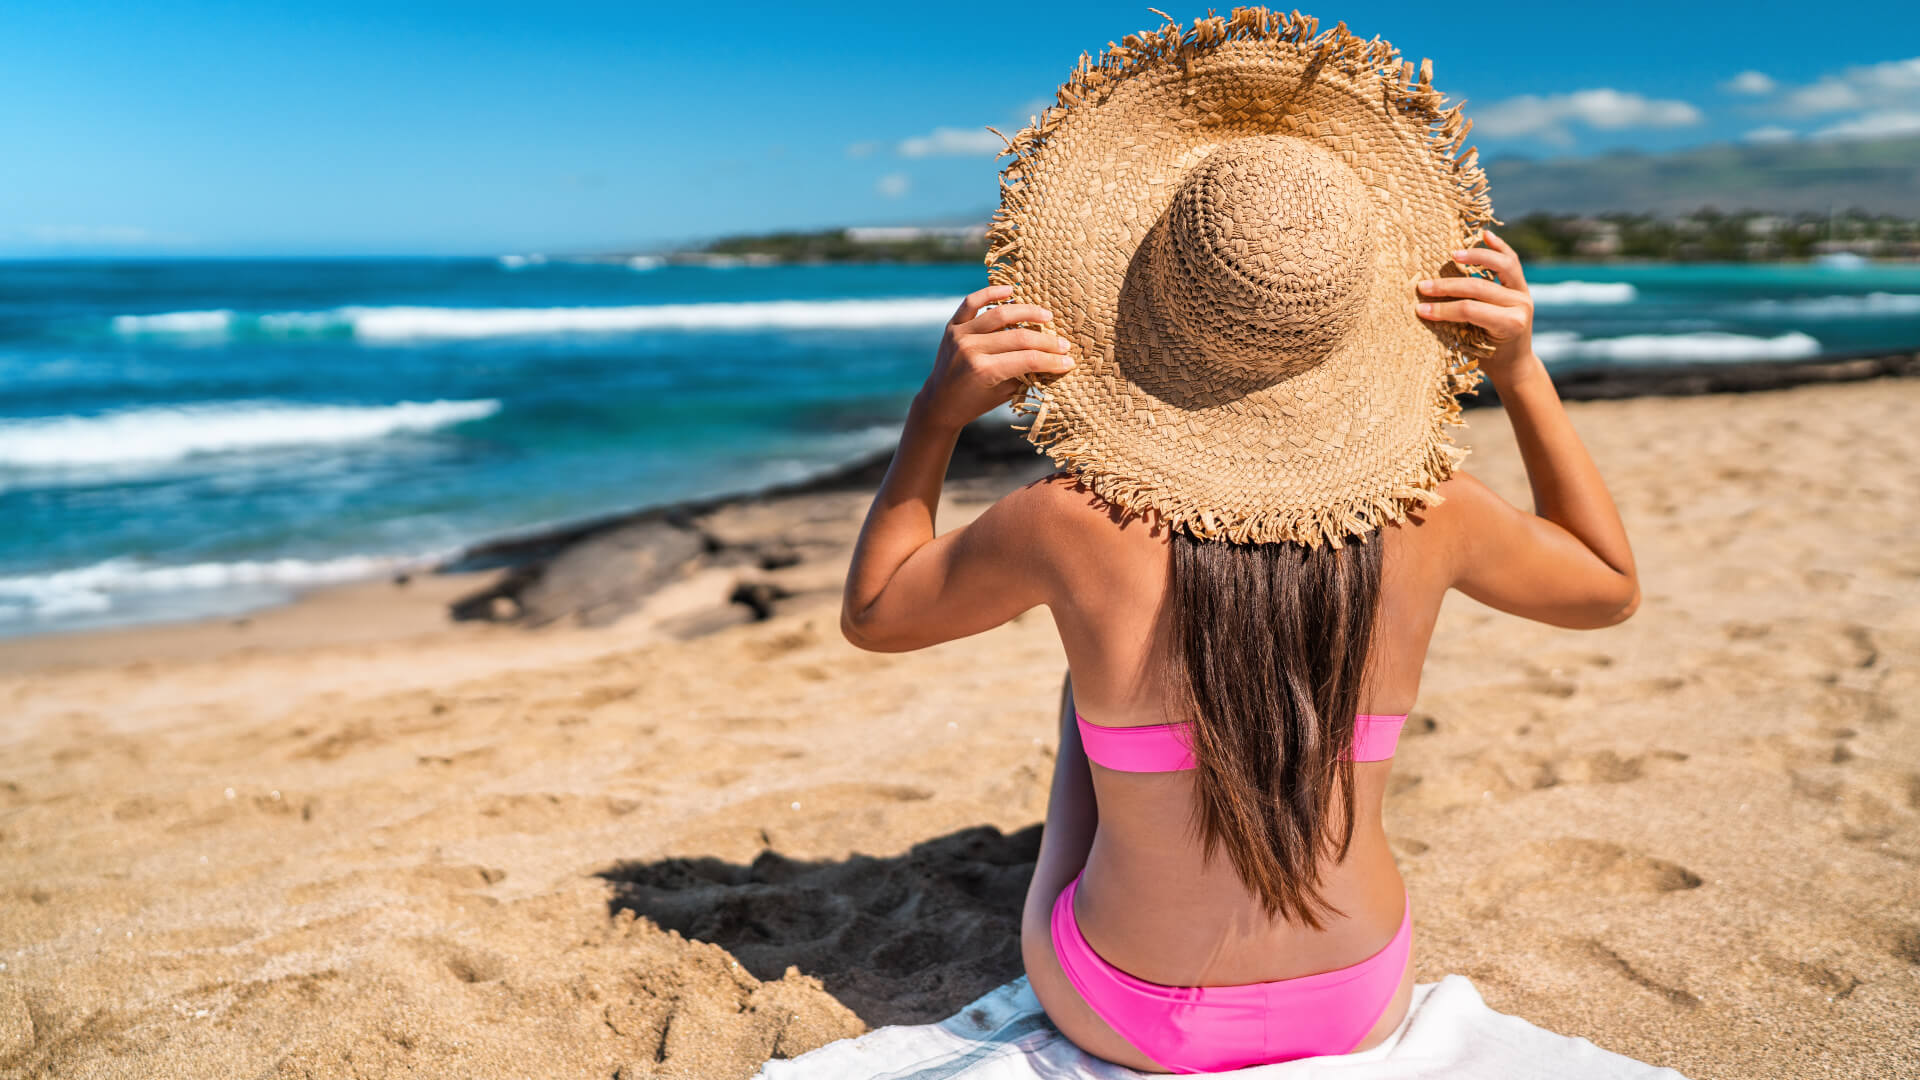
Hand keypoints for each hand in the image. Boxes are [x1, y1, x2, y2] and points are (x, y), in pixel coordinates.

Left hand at [918, 284, 1073, 430]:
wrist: (938, 403)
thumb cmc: (974, 403)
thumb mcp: (1002, 395)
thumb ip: (1025, 375)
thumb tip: (1054, 360)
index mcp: (983, 371)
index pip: (1027, 360)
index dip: (1051, 361)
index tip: (1069, 361)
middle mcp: (970, 349)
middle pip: (1018, 338)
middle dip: (1046, 342)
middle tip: (1064, 344)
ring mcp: (959, 335)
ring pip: (1000, 315)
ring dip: (1027, 313)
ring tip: (1046, 316)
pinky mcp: (952, 326)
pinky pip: (971, 303)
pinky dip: (991, 294)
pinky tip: (1010, 291)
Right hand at [1414, 230, 1539, 381]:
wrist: (1515, 360)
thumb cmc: (1488, 358)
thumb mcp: (1473, 348)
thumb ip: (1456, 327)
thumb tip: (1424, 309)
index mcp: (1510, 324)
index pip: (1470, 310)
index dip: (1443, 309)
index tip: (1420, 309)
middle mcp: (1521, 305)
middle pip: (1479, 288)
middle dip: (1447, 286)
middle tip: (1422, 286)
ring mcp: (1524, 292)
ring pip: (1501, 265)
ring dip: (1475, 257)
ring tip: (1452, 255)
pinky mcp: (1522, 284)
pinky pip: (1512, 261)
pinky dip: (1499, 246)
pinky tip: (1484, 235)